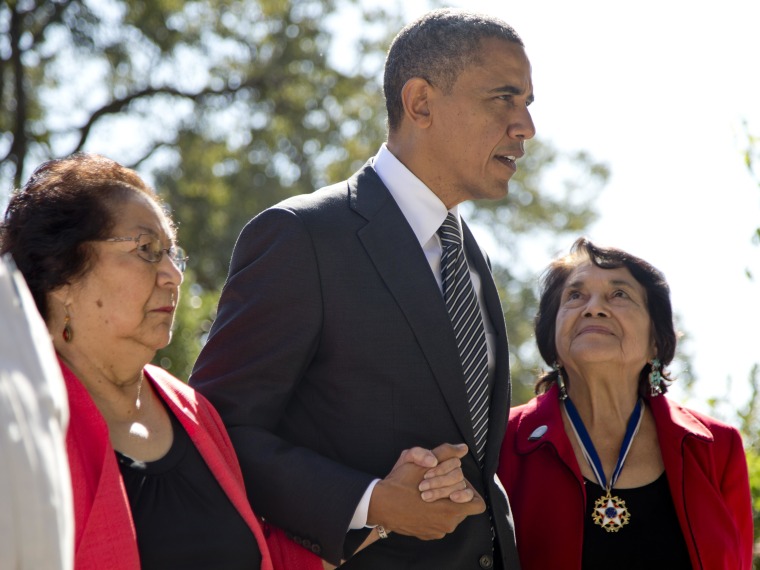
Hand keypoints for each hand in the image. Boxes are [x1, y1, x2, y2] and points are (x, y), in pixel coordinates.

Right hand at [367, 444, 484, 539]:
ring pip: (450, 514)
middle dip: (451, 492)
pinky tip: (419, 502)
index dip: (468, 491)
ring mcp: (437, 531)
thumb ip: (445, 453)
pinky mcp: (427, 534)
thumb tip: (463, 449)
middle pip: (463, 506)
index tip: (454, 485)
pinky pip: (439, 522)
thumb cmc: (400, 484)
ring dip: (442, 502)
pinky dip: (433, 512)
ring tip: (425, 491)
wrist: (379, 504)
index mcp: (451, 510)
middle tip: (433, 483)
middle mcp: (447, 525)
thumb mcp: (421, 463)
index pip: (477, 504)